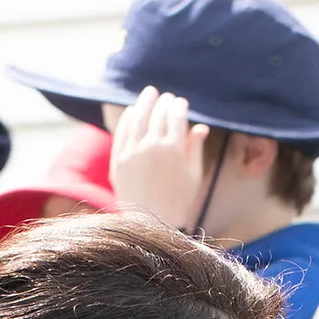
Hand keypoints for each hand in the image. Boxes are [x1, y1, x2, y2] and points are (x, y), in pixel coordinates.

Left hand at [109, 88, 212, 229]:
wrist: (152, 224)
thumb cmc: (179, 202)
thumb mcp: (194, 177)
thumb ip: (196, 149)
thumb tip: (201, 127)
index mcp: (174, 150)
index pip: (176, 117)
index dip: (179, 107)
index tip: (181, 103)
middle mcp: (151, 147)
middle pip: (157, 114)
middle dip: (163, 102)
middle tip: (166, 97)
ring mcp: (132, 152)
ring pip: (139, 117)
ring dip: (145, 102)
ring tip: (150, 94)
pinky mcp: (118, 159)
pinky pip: (123, 131)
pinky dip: (129, 118)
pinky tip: (133, 111)